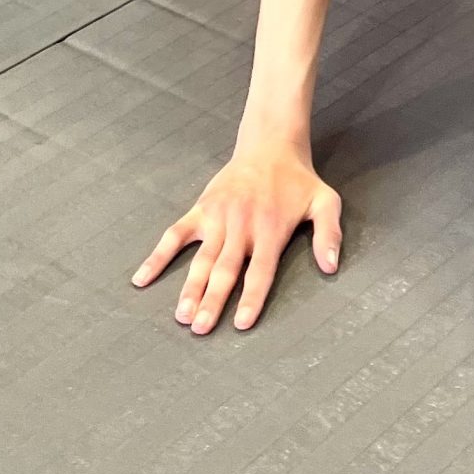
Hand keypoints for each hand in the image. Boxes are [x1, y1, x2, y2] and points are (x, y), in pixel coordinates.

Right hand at [134, 143, 342, 334]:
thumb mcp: (325, 202)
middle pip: (226, 269)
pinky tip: (141, 279)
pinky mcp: (201, 209)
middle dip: (213, 300)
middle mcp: (242, 225)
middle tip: (200, 328)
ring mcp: (218, 217)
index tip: (241, 323)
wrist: (269, 144)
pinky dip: (157, 256)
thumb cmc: (298, 181)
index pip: (261, 270)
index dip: (251, 297)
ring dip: (190, 287)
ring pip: (201, 257)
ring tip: (181, 315)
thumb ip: (330, 234)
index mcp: (271, 229)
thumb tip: (331, 267)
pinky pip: (175, 234)